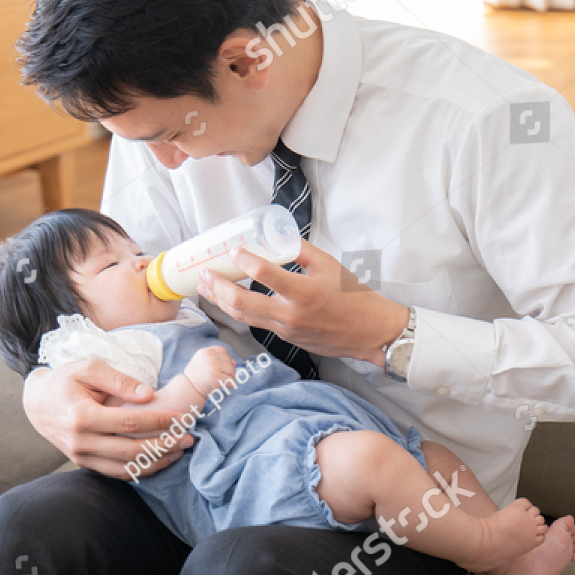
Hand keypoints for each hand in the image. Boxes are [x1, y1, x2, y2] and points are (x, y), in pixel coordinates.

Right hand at [22, 359, 191, 479]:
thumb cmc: (66, 381)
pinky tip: (159, 460)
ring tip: (179, 451)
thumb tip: (148, 395)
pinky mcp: (84, 464)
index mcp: (81, 416)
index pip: (129, 423)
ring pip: (126, 468)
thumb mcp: (89, 368)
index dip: (159, 421)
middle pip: (130, 451)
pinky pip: (117, 473)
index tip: (182, 418)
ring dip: (156, 462)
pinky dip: (140, 470)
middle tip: (188, 438)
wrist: (38, 403)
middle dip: (164, 445)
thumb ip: (119, 380)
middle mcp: (81, 442)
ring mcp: (81, 457)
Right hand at [184, 344, 236, 397]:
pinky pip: (232, 380)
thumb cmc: (195, 377)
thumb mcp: (202, 363)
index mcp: (205, 352)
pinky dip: (231, 384)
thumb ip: (217, 360)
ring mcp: (214, 367)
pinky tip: (224, 386)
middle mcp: (210, 357)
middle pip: (229, 360)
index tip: (220, 366)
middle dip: (228, 369)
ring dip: (230, 377)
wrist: (188, 389)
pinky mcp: (217, 378)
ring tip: (222, 381)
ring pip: (232, 370)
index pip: (223, 351)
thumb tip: (234, 362)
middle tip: (221, 376)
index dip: (224, 359)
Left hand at [196, 241, 408, 364]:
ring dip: (220, 301)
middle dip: (217, 287)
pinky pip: (257, 323)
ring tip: (205, 288)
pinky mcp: (286, 338)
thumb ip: (299, 250)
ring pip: (243, 317)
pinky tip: (229, 299)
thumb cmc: (353, 297)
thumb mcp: (329, 265)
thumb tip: (275, 235)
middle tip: (204, 273)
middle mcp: (291, 315)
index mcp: (304, 293)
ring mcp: (286, 330)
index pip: (265, 275)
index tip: (235, 249)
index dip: (245, 260)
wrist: (369, 332)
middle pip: (242, 302)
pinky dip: (239, 310)